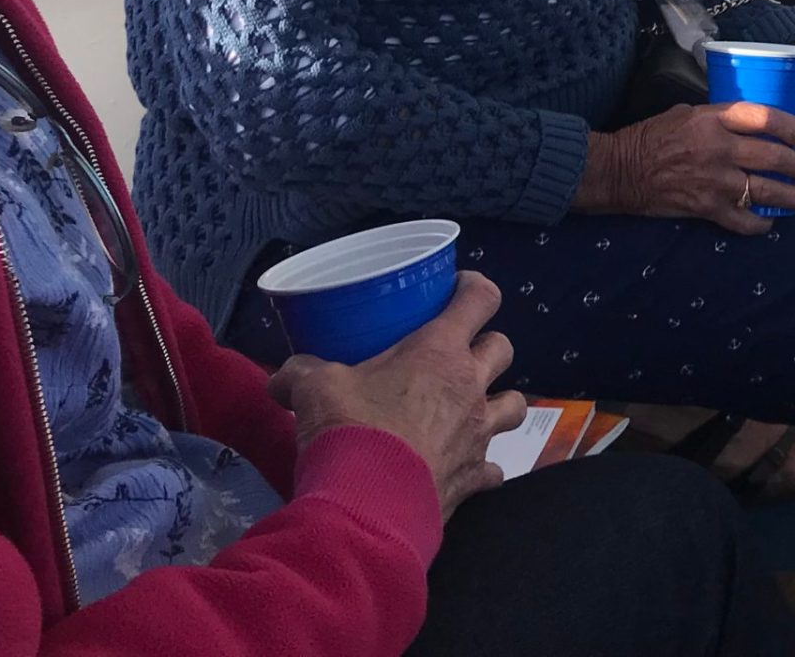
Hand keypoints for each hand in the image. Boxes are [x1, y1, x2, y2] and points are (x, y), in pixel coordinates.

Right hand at [269, 272, 523, 522]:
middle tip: (458, 355)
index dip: (474, 288)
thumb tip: (279, 379)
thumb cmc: (349, 430)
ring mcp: (479, 432)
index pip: (480, 298)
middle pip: (502, 348)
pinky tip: (463, 468)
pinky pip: (495, 467)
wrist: (366, 506)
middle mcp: (469, 386)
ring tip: (472, 410)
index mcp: (440, 351)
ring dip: (498, 403)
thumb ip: (300, 374)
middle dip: (487, 347)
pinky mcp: (476, 477)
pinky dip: (484, 466)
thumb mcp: (314, 389)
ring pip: (515, 404)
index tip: (459, 290)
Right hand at [577, 103, 794, 231]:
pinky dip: (761, 223)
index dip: (792, 127)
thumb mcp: (687, 112)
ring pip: (767, 191)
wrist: (620, 170)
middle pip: (774, 158)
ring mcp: (715, 181)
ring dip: (792, 197)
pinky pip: (744, 220)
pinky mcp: (706, 208)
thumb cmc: (652, 137)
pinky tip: (770, 221)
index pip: (765, 119)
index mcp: (714, 119)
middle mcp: (719, 149)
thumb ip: (720, 116)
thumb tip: (750, 122)